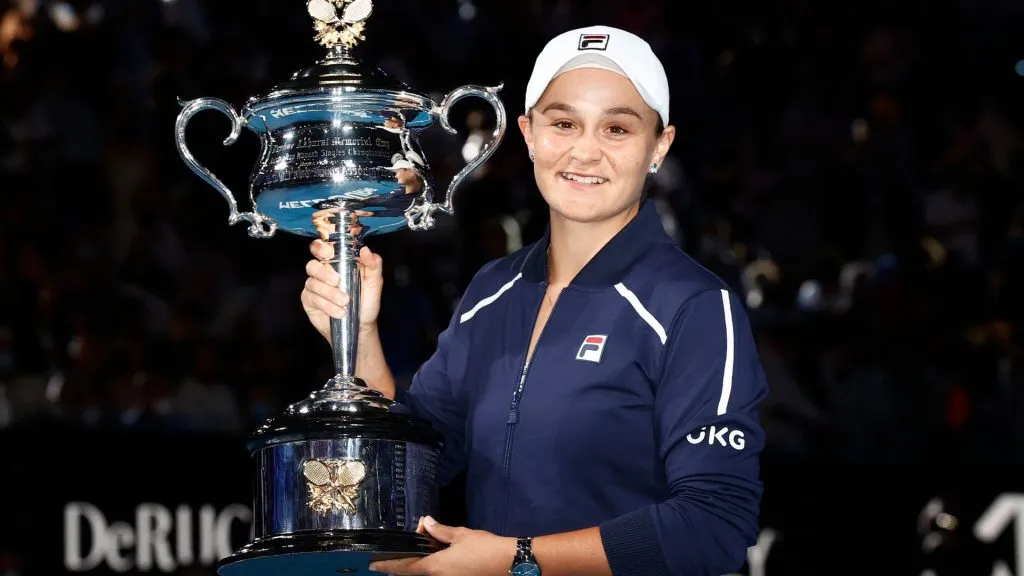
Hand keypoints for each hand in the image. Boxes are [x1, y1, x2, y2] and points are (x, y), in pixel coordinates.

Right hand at [301, 240, 383, 341]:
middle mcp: (323, 272)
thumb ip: (373, 265)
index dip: (321, 247)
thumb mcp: (375, 283)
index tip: (328, 252)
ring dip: (329, 293)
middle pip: (312, 265)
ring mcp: (315, 286)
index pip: (323, 248)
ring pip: (312, 283)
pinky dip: (326, 305)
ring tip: (345, 302)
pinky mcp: (309, 300)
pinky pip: (312, 298)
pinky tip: (339, 312)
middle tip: (337, 281)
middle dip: (323, 272)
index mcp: (338, 263)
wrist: (361, 326)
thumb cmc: (366, 302)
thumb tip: (365, 250)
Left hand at [369, 516, 514, 575]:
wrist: (510, 564)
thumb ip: (441, 531)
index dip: (388, 565)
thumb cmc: (485, 547)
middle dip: (408, 558)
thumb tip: (426, 523)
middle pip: (416, 570)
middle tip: (411, 542)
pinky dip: (435, 565)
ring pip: (429, 572)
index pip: (405, 567)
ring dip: (423, 562)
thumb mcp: (461, 535)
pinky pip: (440, 573)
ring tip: (426, 544)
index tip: (373, 565)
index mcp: (435, 567)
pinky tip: (440, 554)